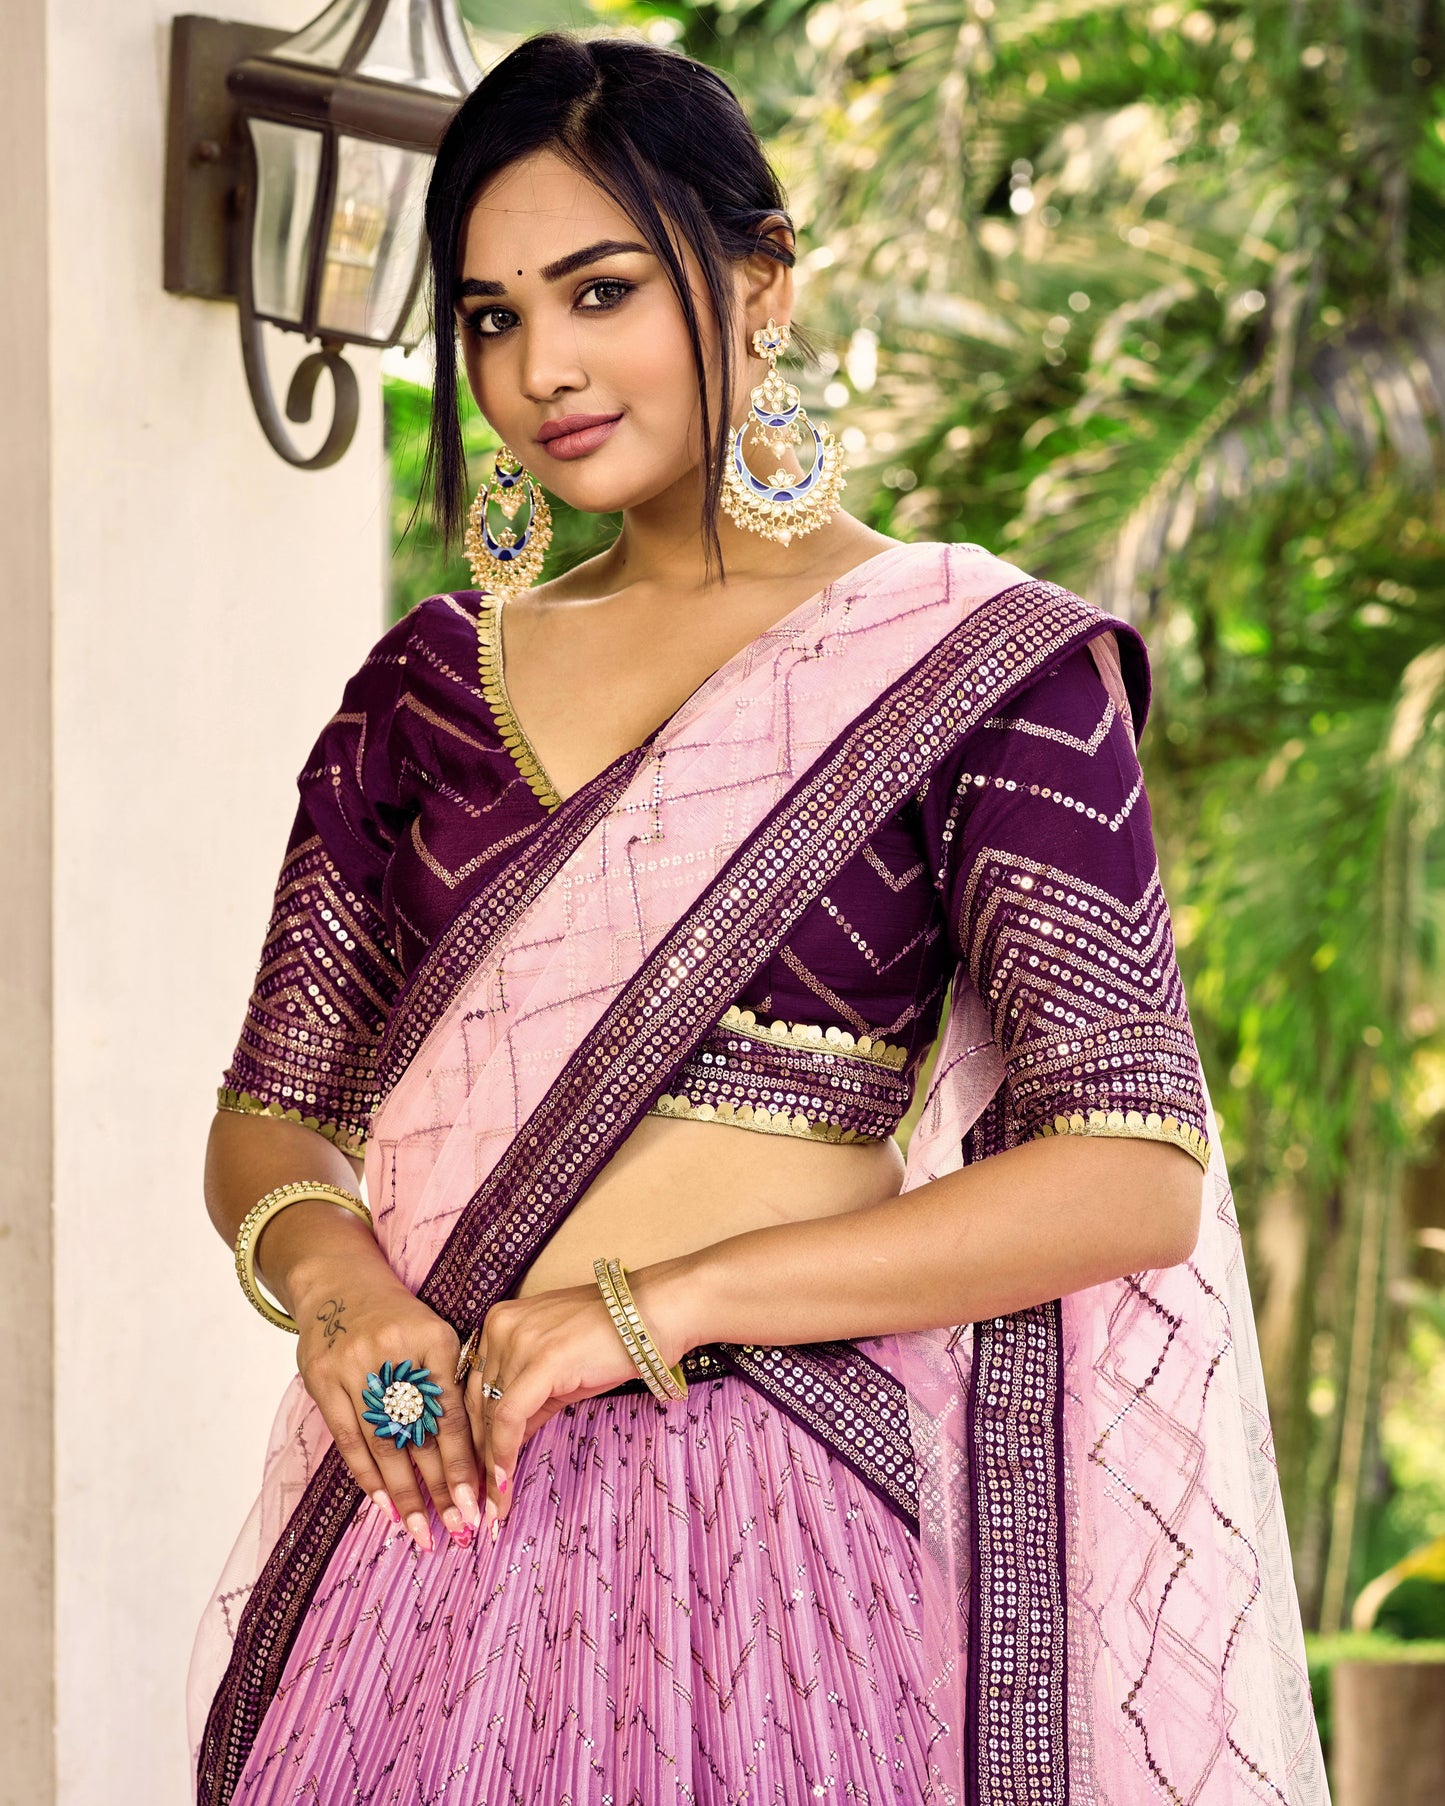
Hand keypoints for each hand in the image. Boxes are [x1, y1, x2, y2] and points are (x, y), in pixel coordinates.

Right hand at [292, 1260, 482, 1551]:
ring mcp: (354, 1367)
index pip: (452, 1414)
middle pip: (420, 1434)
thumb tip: (480, 1450)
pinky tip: (384, 1505)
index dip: (465, 1461)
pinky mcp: (323, 1379)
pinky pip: (349, 1439)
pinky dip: (367, 1475)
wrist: (340, 1285)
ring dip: (403, 1493)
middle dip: (440, 1486)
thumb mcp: (434, 1335)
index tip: (478, 1502)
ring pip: (384, 1443)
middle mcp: (394, 1354)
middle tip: (457, 1527)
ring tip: (421, 1532)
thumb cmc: (399, 1320)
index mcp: (434, 1340)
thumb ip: (450, 1386)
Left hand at [468, 1262, 692, 1530]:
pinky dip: (503, 1454)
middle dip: (476, 1456)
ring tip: (492, 1504)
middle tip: (477, 1501)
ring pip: (489, 1414)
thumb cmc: (613, 1341)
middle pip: (475, 1404)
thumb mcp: (558, 1371)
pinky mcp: (541, 1360)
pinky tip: (503, 1485)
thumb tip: (507, 1445)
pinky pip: (510, 1416)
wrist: (655, 1314)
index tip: (473, 1476)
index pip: (473, 1389)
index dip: (471, 1437)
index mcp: (498, 1323)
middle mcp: (499, 1326)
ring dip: (489, 1465)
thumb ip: (529, 1402)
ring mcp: (518, 1340)